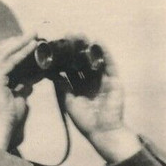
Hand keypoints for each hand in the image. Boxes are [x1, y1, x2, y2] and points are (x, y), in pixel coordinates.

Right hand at [0, 34, 38, 149]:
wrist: (0, 128)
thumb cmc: (7, 117)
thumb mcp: (17, 98)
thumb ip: (21, 87)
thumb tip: (30, 81)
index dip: (7, 46)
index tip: (21, 40)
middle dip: (14, 40)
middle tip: (30, 33)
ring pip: (3, 53)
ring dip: (19, 42)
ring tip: (33, 35)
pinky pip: (9, 61)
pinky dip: (21, 52)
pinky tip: (32, 47)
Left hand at [61, 45, 141, 163]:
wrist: (102, 130)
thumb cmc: (85, 120)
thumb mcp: (69, 101)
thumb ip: (63, 86)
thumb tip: (52, 73)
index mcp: (79, 86)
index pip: (69, 68)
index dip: (62, 58)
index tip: (53, 47)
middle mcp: (90, 80)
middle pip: (81, 60)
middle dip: (74, 48)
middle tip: (65, 35)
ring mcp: (102, 79)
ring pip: (94, 59)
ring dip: (87, 46)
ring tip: (79, 35)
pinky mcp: (114, 79)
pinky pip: (108, 64)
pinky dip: (103, 53)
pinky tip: (97, 42)